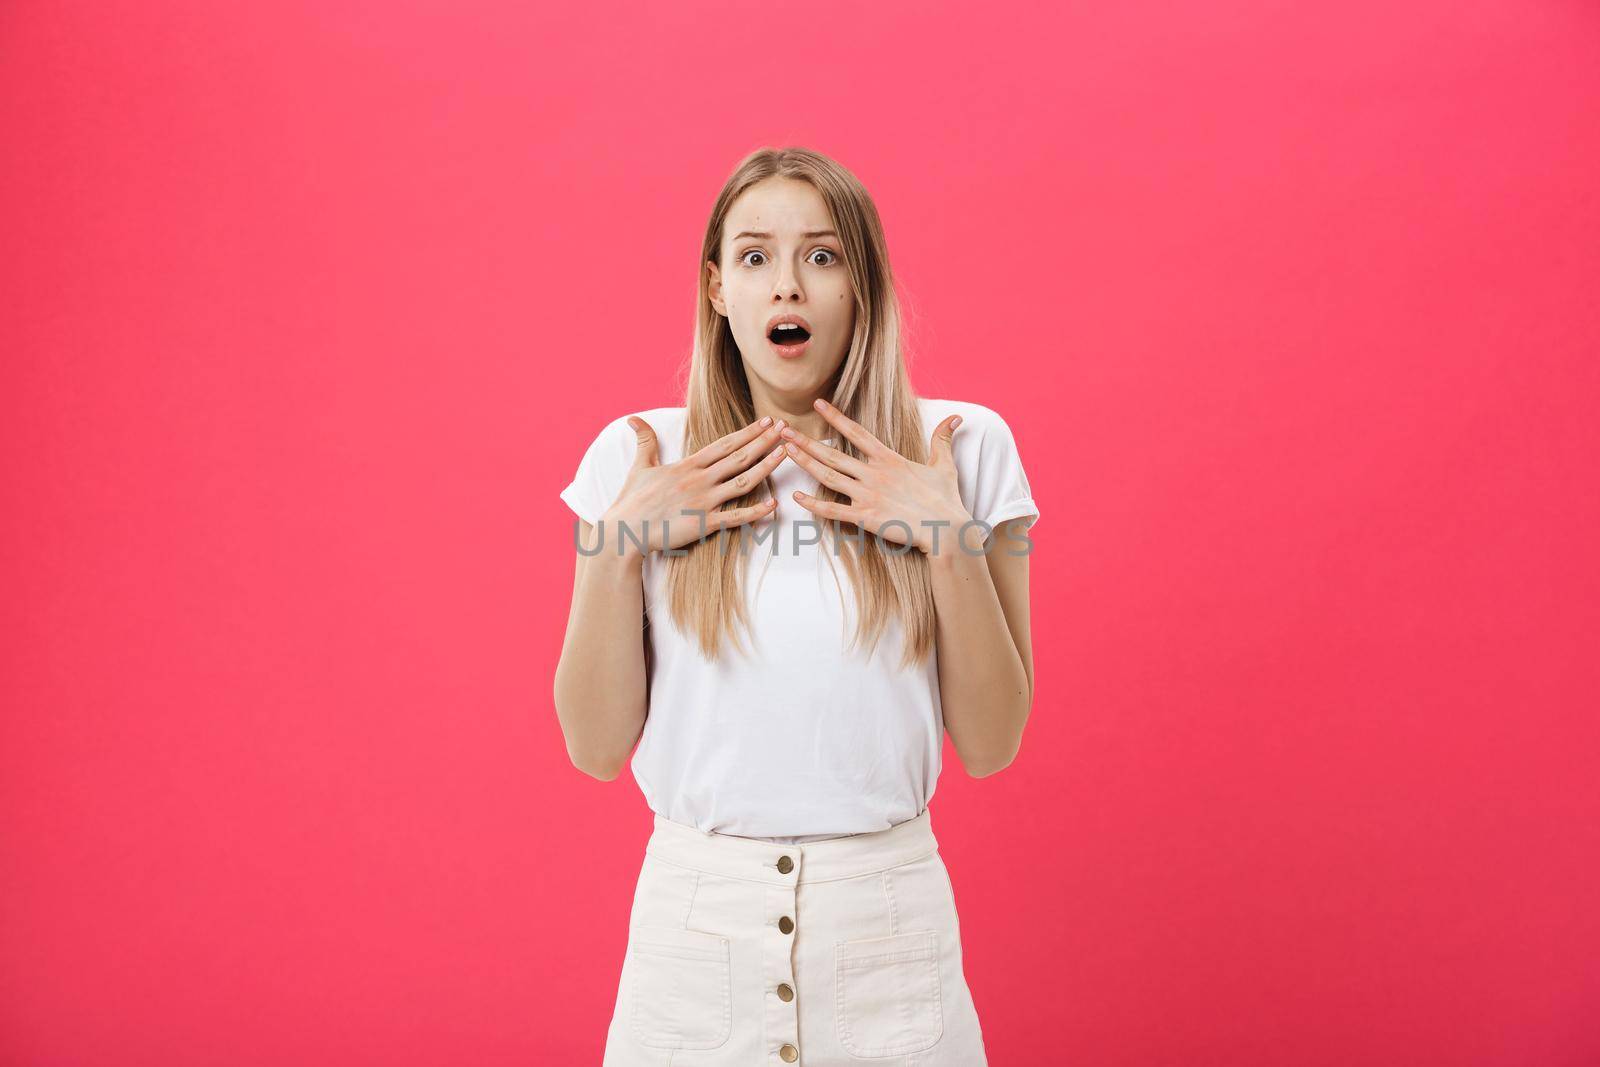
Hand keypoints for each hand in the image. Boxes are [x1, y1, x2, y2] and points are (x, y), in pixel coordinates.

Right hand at [598, 416, 790, 555]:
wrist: (623, 532)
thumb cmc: (631, 501)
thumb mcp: (640, 466)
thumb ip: (644, 441)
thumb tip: (633, 419)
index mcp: (687, 465)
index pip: (724, 444)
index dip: (747, 432)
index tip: (766, 421)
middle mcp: (699, 480)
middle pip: (739, 457)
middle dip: (764, 441)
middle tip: (786, 428)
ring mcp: (703, 501)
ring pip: (742, 482)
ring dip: (766, 467)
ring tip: (786, 454)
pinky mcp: (703, 524)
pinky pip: (735, 517)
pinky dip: (755, 512)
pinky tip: (774, 504)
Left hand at [780, 398, 974, 556]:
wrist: (947, 529)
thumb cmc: (946, 499)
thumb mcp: (944, 465)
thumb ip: (942, 439)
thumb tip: (955, 417)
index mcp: (889, 459)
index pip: (857, 432)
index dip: (836, 417)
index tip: (818, 404)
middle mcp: (874, 474)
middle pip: (833, 454)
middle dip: (805, 440)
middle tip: (782, 430)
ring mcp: (867, 495)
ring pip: (828, 477)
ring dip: (804, 463)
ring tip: (784, 451)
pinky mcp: (865, 517)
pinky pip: (832, 510)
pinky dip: (813, 504)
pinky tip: (796, 497)